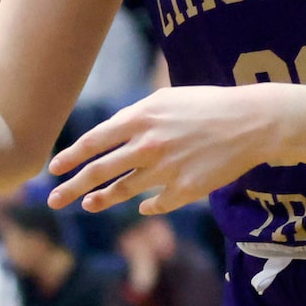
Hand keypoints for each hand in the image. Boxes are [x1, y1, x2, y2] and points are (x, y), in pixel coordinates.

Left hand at [48, 83, 292, 215]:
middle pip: (99, 171)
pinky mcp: (184, 189)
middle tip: (52, 201)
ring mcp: (165, 170)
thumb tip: (109, 134)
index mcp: (141, 118)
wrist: (253, 122)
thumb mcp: (167, 99)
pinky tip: (141, 207)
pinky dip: (146, 206)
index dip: (70, 157)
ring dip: (101, 199)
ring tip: (88, 205)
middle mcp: (148, 145)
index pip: (94, 141)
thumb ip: (135, 117)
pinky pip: (155, 204)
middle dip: (71, 187)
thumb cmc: (208, 105)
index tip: (53, 169)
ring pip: (123, 190)